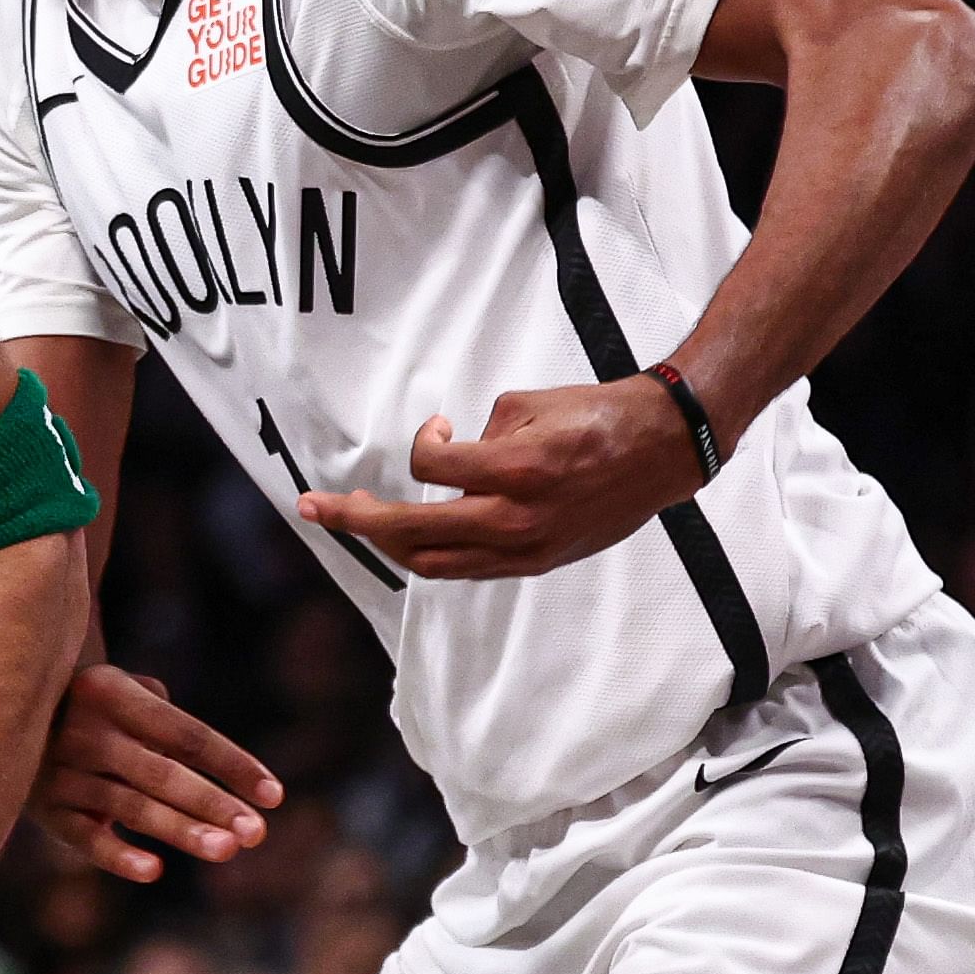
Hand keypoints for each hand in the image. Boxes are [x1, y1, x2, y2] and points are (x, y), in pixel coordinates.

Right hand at [30, 663, 281, 882]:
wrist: (2, 708)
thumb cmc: (89, 704)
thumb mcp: (119, 686)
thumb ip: (164, 714)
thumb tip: (202, 760)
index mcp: (113, 693)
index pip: (186, 734)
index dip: (233, 764)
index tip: (274, 796)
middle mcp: (85, 730)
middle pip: (162, 773)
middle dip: (213, 803)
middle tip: (256, 834)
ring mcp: (60, 771)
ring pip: (130, 807)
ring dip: (180, 830)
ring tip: (226, 850)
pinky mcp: (44, 808)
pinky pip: (83, 837)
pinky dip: (116, 855)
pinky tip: (153, 870)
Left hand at [300, 378, 709, 581]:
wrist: (663, 450)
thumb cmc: (598, 414)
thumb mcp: (530, 404)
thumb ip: (478, 438)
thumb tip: (446, 463)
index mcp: (518, 469)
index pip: (430, 468)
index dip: (422, 442)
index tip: (436, 425)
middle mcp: (518, 517)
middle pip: (412, 531)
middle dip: (354, 518)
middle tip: (310, 506)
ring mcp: (526, 548)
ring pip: (432, 562)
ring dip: (386, 543)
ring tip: (353, 524)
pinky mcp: (536, 562)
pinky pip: (467, 568)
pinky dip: (432, 552)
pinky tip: (408, 538)